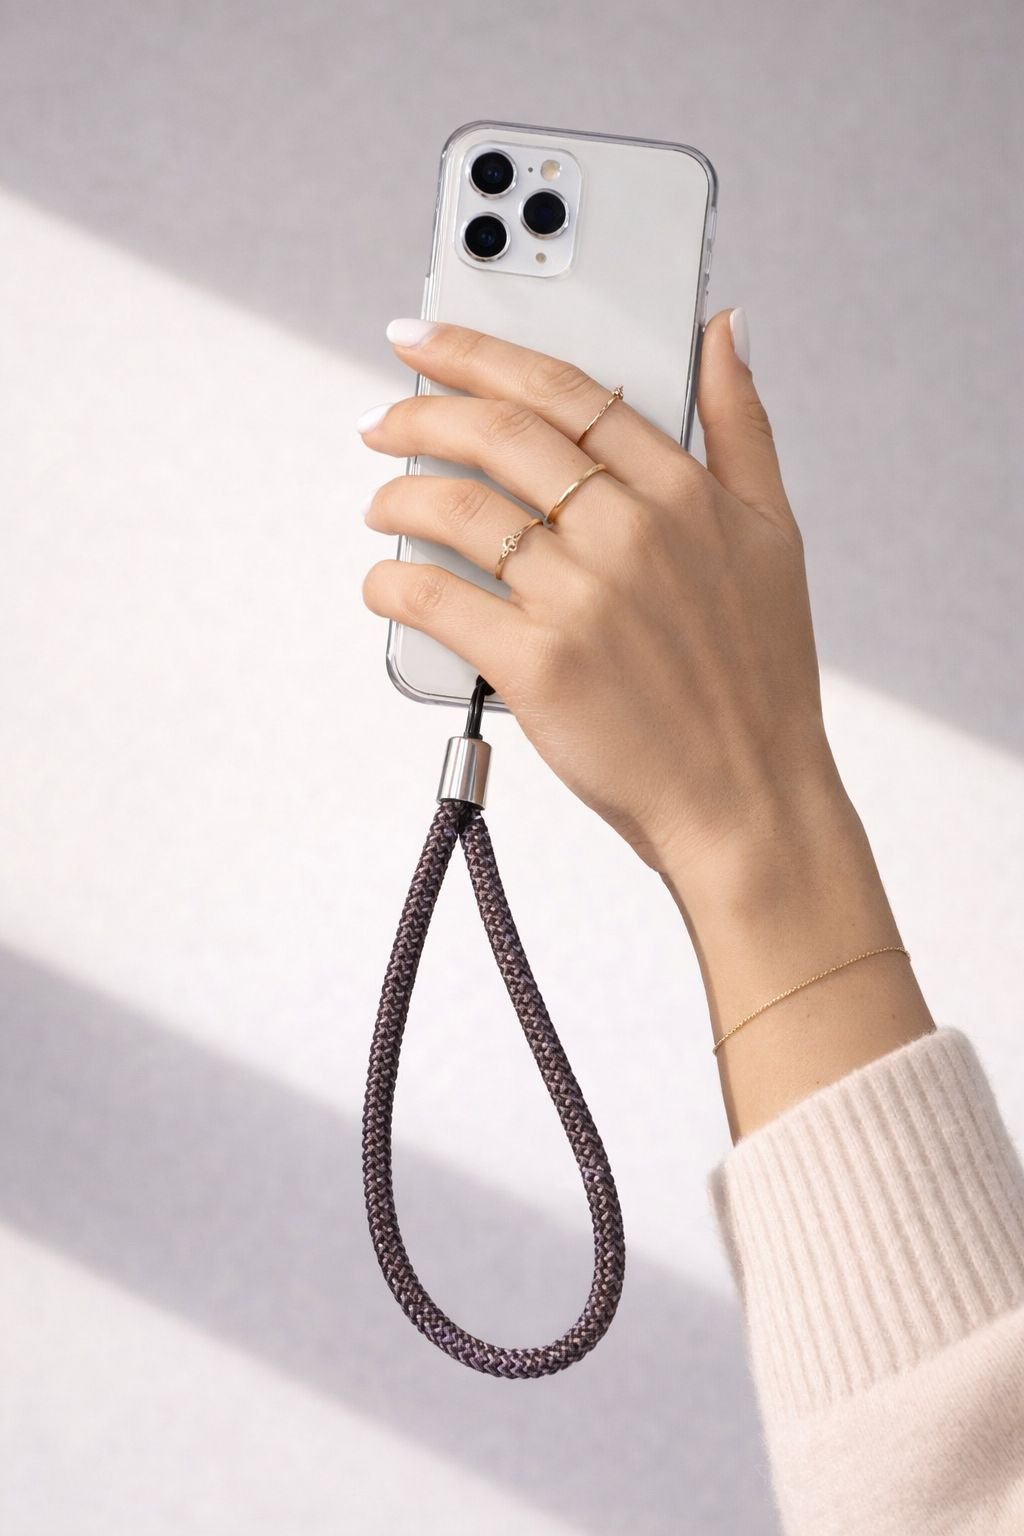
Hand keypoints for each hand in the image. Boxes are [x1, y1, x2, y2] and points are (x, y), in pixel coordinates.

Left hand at [360, 311, 842, 898]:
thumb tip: (728, 329)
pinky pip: (434, 599)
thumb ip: (743, 424)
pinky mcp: (537, 665)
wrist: (749, 799)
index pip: (566, 389)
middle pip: (499, 432)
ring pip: (456, 508)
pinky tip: (385, 581)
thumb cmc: (761, 679)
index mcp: (683, 493)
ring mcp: (580, 597)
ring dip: (398, 494)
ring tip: (381, 501)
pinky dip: (392, 581)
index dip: (481, 351)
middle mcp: (628, 532)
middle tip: (382, 419)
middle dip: (419, 410)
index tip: (427, 339)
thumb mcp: (776, 534)